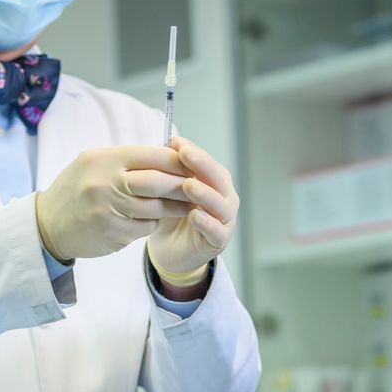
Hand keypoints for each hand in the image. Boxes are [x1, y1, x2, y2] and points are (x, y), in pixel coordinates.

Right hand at [35, 146, 191, 261]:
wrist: (46, 224)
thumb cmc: (76, 189)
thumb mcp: (93, 163)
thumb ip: (127, 160)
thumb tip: (169, 155)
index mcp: (104, 160)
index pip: (152, 155)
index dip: (177, 160)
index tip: (193, 164)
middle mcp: (106, 183)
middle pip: (158, 182)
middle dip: (183, 185)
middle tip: (199, 188)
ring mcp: (109, 210)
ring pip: (156, 208)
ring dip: (175, 207)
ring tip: (186, 205)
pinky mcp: (113, 234)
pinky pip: (145, 227)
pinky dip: (153, 223)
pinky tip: (153, 219)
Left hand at [146, 136, 239, 280]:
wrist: (170, 250)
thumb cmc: (173, 215)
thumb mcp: (170, 190)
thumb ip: (172, 171)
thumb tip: (167, 142)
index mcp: (215, 182)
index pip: (207, 162)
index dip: (193, 151)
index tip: (175, 141)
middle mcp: (224, 198)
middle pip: (217, 179)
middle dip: (202, 165)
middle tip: (185, 154)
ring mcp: (224, 221)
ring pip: (219, 205)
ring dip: (205, 193)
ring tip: (188, 185)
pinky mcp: (218, 241)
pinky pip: (216, 231)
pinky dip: (207, 223)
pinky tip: (195, 216)